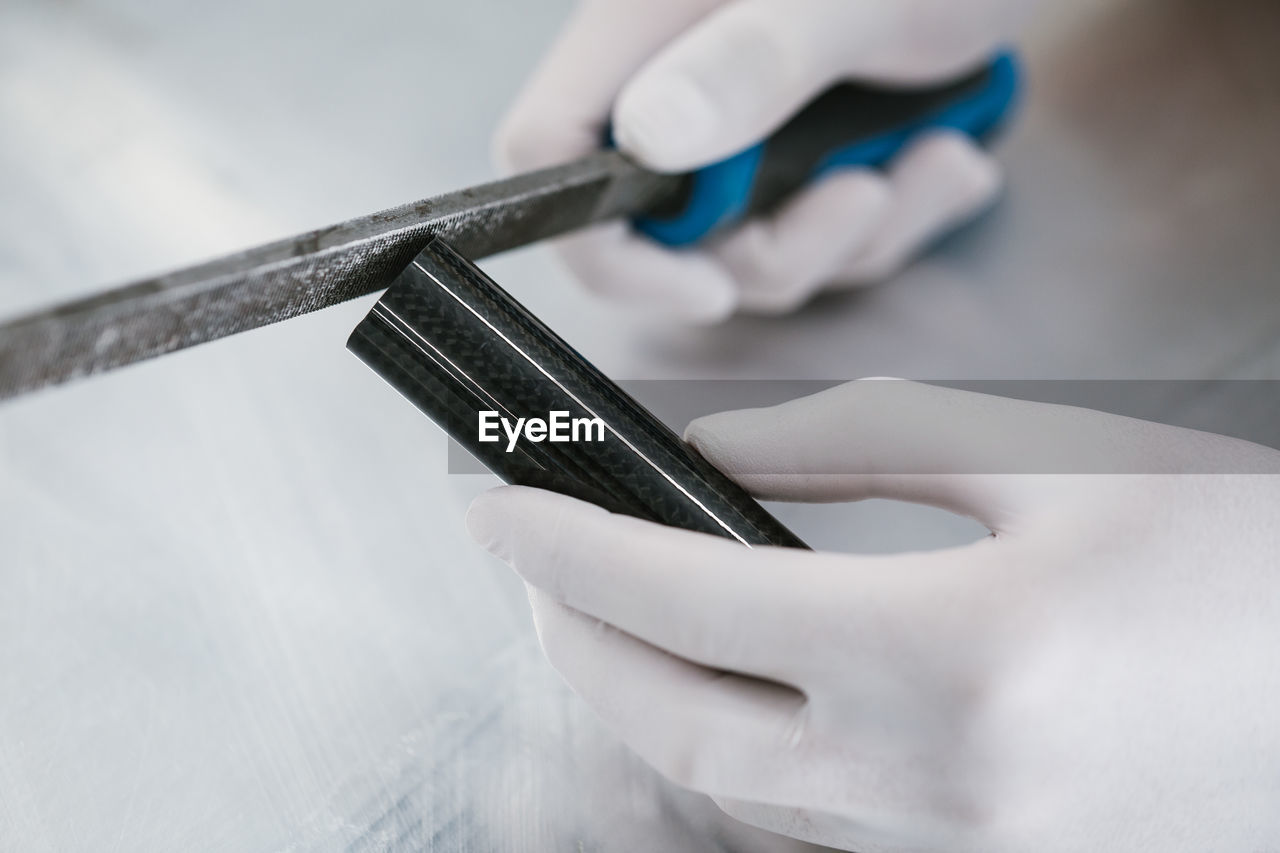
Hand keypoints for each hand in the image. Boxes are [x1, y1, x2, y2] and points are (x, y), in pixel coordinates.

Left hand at [467, 380, 1279, 851]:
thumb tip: (703, 456)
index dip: (571, 549)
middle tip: (533, 558)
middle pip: (676, 723)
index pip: (689, 601)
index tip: (499, 506)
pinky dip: (733, 740)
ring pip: (731, 783)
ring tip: (608, 605)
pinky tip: (721, 675)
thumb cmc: (1239, 553)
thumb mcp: (1046, 459)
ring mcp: (959, 848)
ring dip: (644, 692)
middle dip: (575, 636)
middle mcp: (942, 783)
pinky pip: (807, 814)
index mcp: (957, 659)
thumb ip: (851, 448)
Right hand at [494, 0, 1024, 320]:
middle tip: (866, 193)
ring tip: (935, 157)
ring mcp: (743, 128)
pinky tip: (946, 155)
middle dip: (781, 247)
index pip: (549, 154)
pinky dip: (889, 219)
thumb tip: (651, 134)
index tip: (707, 284)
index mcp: (648, 34)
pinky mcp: (801, 154)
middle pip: (667, 234)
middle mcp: (680, 88)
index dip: (605, 245)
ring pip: (755, 246)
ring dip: (857, 233)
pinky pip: (819, 235)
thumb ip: (757, 60)